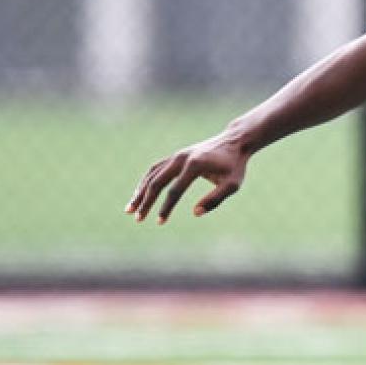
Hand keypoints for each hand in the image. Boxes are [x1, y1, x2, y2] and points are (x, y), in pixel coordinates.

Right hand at [125, 136, 251, 222]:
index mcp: (195, 165)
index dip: (166, 208)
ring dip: (140, 192)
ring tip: (130, 209)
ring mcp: (176, 156)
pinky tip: (140, 194)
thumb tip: (195, 213)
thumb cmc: (234, 166)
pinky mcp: (175, 156)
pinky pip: (155, 169)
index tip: (160, 222)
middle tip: (137, 218)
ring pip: (152, 174)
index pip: (175, 191)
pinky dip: (146, 182)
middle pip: (157, 182)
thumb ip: (215, 199)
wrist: (234, 142)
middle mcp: (181, 158)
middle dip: (145, 201)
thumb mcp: (232, 185)